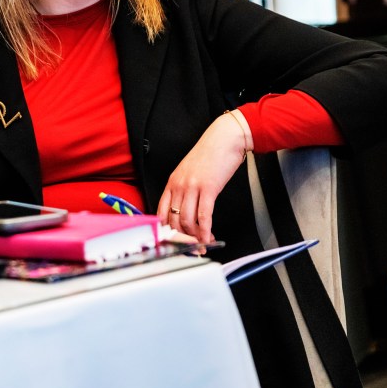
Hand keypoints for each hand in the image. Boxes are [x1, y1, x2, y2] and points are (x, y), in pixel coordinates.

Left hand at [156, 113, 249, 242]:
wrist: (224, 139)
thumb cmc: (210, 155)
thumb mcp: (189, 172)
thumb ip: (184, 189)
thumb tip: (185, 211)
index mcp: (172, 182)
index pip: (162, 212)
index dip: (167, 230)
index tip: (174, 241)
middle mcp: (178, 185)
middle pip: (174, 220)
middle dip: (183, 238)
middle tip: (192, 248)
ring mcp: (192, 187)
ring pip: (187, 221)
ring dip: (196, 237)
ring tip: (204, 243)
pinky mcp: (208, 188)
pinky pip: (204, 215)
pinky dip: (205, 230)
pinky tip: (209, 237)